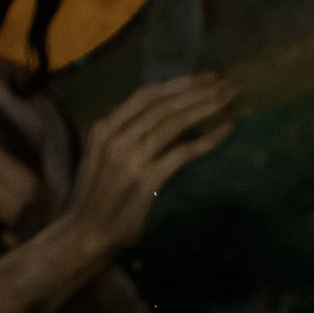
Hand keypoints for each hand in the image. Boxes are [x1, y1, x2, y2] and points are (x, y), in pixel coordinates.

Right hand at [70, 70, 237, 256]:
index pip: (145, 95)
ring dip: (205, 106)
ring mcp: (131, 157)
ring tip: (227, 97)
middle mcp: (116, 136)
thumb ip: (121, 136)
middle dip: (197, 89)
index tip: (203, 77)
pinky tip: (224, 129)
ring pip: (174, 122)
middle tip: (224, 81)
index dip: (177, 83)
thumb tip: (156, 119)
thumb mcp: (100, 158)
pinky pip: (182, 152)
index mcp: (104, 127)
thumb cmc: (95, 200)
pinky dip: (206, 140)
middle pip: (164, 103)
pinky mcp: (146, 179)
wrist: (85, 235)